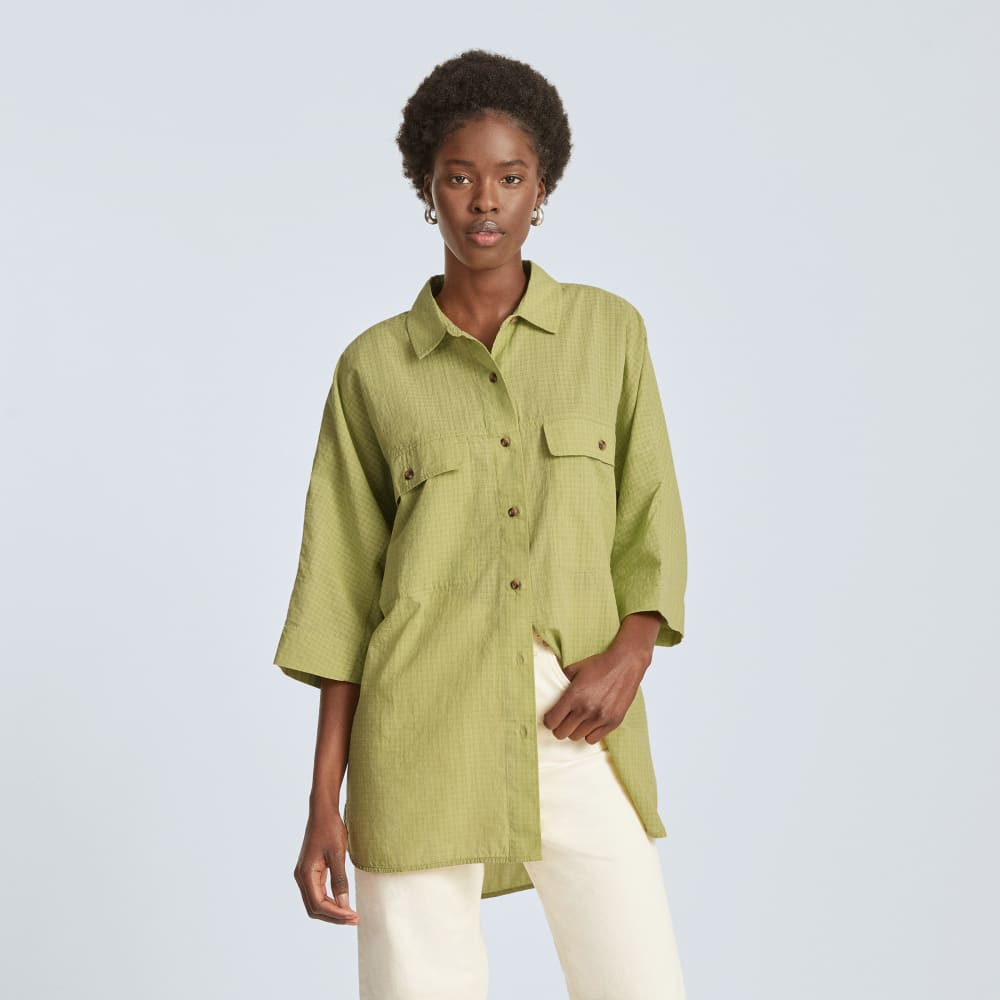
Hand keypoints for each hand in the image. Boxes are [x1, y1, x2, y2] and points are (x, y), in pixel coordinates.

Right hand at [293, 807, 359, 924]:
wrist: (323, 810)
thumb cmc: (330, 828)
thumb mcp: (337, 854)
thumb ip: (339, 880)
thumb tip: (344, 905)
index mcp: (305, 874)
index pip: (318, 904)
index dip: (336, 914)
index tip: (354, 916)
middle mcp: (302, 877)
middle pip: (314, 908)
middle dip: (334, 916)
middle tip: (355, 919)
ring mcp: (305, 874)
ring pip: (315, 902)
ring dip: (332, 911)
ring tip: (351, 914)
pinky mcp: (311, 871)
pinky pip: (318, 892)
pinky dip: (330, 901)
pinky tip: (343, 902)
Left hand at [541, 646, 645, 743]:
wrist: (625, 664)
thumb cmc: (600, 665)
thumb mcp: (574, 668)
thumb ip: (560, 682)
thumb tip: (550, 693)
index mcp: (573, 696)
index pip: (552, 721)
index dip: (549, 721)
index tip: (551, 718)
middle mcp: (586, 709)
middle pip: (562, 733)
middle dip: (559, 727)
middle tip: (563, 720)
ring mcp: (600, 718)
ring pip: (576, 737)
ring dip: (574, 730)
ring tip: (578, 720)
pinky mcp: (613, 722)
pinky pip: (593, 739)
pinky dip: (589, 733)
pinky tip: (590, 723)